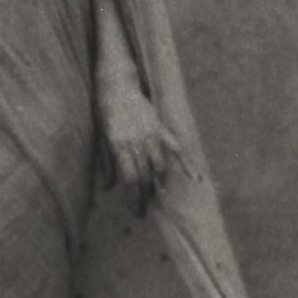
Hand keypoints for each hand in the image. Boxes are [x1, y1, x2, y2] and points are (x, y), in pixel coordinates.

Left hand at [95, 69, 182, 213]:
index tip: (134, 210)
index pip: (131, 179)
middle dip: (144, 198)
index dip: (133, 197)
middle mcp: (136, 142)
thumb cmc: (104, 112)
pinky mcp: (160, 128)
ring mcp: (150, 135)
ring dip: (160, 184)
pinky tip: (195, 178)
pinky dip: (186, 164)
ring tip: (157, 197)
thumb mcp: (101, 138)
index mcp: (119, 146)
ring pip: (160, 166)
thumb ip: (107, 163)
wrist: (117, 84)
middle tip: (142, 213)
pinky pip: (175, 148)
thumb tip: (108, 188)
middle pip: (145, 177)